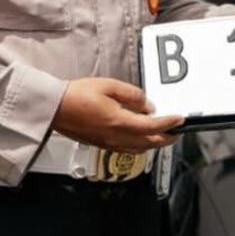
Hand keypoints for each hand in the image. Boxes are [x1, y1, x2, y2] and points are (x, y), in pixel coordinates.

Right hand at [52, 78, 182, 152]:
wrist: (54, 108)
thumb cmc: (76, 96)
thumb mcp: (109, 86)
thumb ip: (132, 95)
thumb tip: (147, 103)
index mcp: (119, 122)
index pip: (153, 126)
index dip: (170, 123)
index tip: (180, 119)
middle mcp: (115, 137)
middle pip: (149, 143)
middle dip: (167, 138)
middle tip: (177, 131)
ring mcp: (108, 143)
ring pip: (139, 149)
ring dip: (154, 143)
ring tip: (162, 134)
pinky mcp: (101, 144)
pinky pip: (127, 149)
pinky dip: (140, 145)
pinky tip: (140, 137)